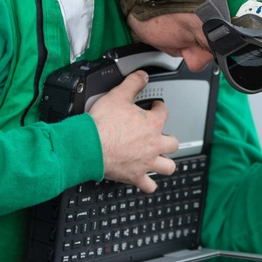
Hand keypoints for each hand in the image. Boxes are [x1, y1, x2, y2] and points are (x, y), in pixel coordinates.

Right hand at [88, 71, 178, 192]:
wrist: (89, 146)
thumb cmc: (102, 124)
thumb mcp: (117, 95)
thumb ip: (133, 83)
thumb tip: (142, 76)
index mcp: (153, 124)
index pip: (164, 113)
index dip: (160, 108)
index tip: (156, 107)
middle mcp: (154, 145)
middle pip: (173, 143)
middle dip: (168, 139)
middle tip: (160, 135)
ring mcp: (146, 162)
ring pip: (168, 167)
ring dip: (166, 163)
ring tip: (160, 159)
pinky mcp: (135, 176)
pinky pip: (148, 186)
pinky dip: (148, 184)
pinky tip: (146, 181)